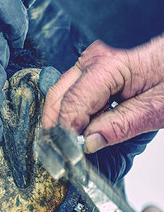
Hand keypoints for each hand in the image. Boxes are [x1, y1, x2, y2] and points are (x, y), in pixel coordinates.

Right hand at [42, 37, 163, 152]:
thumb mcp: (156, 108)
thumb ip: (121, 125)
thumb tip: (89, 142)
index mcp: (108, 67)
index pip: (72, 103)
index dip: (68, 131)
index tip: (72, 151)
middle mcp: (93, 60)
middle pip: (58, 96)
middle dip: (58, 125)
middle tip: (67, 147)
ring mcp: (91, 62)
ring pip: (61, 94)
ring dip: (64, 119)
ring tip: (78, 137)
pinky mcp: (92, 69)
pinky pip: (72, 91)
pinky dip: (73, 111)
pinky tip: (86, 122)